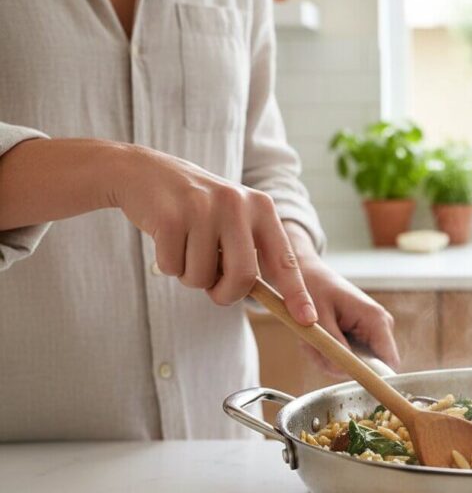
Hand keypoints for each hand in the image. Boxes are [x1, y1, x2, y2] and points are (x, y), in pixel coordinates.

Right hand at [112, 145, 316, 324]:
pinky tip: (166, 238)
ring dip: (191, 276)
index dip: (296, 293)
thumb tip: (274, 300)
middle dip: (226, 294)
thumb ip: (251, 252)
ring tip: (186, 247)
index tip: (307, 320)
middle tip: (213, 289)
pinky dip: (168, 265)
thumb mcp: (233, 218)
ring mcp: (203, 208)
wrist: (143, 172)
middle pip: (244, 277)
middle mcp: (237, 204)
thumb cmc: (195, 207)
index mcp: (261, 207)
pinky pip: (173, 267)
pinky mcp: (170, 217)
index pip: (285, 259)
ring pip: (203, 277)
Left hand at [286, 227, 399, 371]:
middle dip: (340, 365)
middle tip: (315, 349)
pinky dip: (330, 353)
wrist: (307, 273)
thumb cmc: (314, 288)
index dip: (372, 377)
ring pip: (356, 364)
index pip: (389, 362)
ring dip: (330, 358)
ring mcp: (372, 331)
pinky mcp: (362, 335)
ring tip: (313, 340)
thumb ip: (333, 346)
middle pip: (369, 367)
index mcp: (376, 319)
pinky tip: (319, 338)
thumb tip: (344, 371)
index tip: (343, 376)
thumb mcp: (320, 318)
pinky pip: (349, 357)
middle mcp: (380, 326)